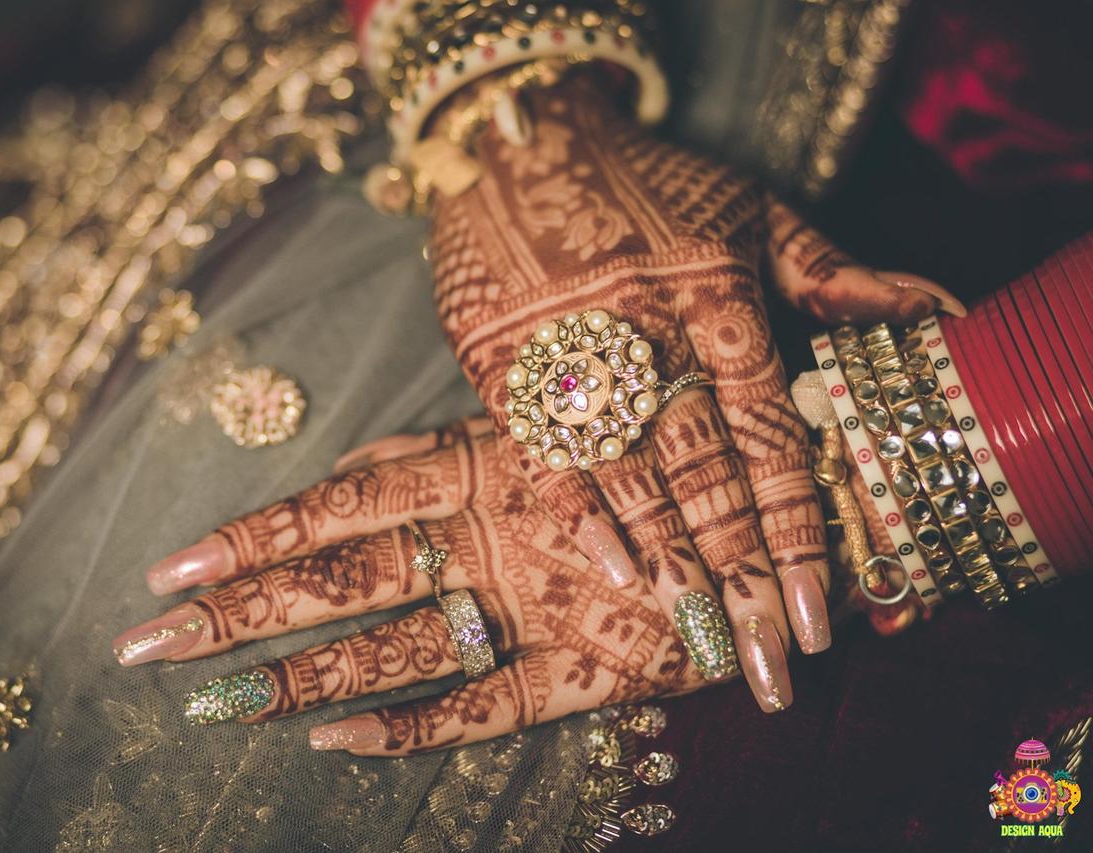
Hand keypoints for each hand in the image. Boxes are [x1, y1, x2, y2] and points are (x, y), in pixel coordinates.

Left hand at [113, 421, 734, 756]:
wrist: (781, 495)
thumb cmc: (652, 448)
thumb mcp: (540, 429)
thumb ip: (442, 451)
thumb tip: (352, 463)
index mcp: (483, 464)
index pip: (341, 504)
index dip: (254, 534)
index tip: (167, 564)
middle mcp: (494, 531)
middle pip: (345, 577)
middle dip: (242, 611)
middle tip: (145, 646)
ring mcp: (537, 600)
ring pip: (399, 644)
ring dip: (305, 677)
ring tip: (216, 706)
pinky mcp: (588, 664)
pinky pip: (491, 707)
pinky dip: (418, 727)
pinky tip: (342, 744)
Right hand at [427, 74, 964, 692]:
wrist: (520, 144)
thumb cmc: (650, 182)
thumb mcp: (750, 210)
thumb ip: (832, 272)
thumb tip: (935, 313)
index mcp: (718, 295)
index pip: (769, 432)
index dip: (797, 526)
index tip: (819, 612)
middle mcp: (650, 331)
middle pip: (706, 474)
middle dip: (743, 574)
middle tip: (769, 661)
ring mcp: (574, 350)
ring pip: (631, 476)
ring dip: (670, 566)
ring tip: (704, 641)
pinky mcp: (505, 365)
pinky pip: (550, 453)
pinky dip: (583, 515)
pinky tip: (617, 574)